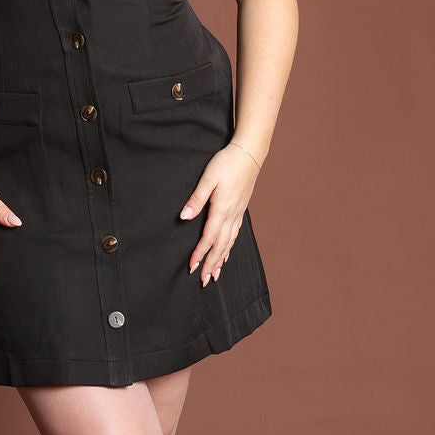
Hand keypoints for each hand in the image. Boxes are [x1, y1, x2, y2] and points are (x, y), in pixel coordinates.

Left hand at [179, 144, 259, 286]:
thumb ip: (196, 199)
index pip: (209, 237)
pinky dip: (229, 248)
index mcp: (221, 209)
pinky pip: (235, 234)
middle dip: (212, 264)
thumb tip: (184, 217)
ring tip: (215, 275)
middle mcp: (231, 215)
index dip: (200, 253)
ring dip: (221, 260)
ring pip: (229, 242)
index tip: (192, 266)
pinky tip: (226, 254)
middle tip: (204, 280)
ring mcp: (238, 213)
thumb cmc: (226, 163)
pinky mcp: (241, 210)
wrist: (249, 154)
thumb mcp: (208, 179)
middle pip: (220, 246)